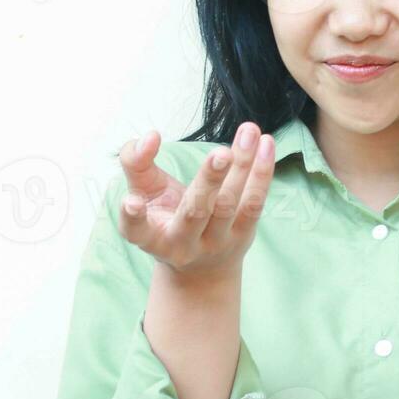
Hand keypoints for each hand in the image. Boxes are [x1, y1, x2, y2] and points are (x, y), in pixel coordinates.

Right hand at [115, 121, 275, 278]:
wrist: (201, 267)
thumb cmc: (165, 217)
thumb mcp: (144, 192)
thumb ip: (136, 163)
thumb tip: (151, 136)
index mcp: (151, 237)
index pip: (136, 230)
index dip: (132, 217)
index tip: (132, 201)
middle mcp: (183, 245)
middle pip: (196, 212)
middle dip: (209, 182)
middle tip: (221, 153)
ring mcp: (215, 243)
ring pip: (230, 204)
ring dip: (243, 166)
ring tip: (249, 131)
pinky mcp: (242, 236)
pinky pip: (254, 204)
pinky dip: (261, 173)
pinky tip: (266, 143)